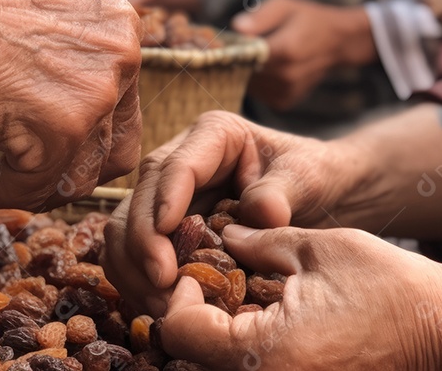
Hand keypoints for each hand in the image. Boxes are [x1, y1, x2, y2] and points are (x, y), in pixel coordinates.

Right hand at [0, 0, 141, 210]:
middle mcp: (120, 57)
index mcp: (119, 23)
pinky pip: (39, 187)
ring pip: (81, 174)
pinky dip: (4, 197)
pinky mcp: (60, 133)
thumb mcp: (39, 11)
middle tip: (33, 178)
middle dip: (72, 168)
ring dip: (36, 188)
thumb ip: (72, 48)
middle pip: (114, 143)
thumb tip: (75, 91)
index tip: (51, 143)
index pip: (124, 100)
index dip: (87, 132)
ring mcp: (95, 95)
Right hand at [101, 111, 358, 312]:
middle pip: (140, 198)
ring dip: (134, 268)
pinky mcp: (162, 229)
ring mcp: (165, 195)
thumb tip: (260, 211)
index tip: (165, 233)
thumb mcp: (308, 178)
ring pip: (124, 229)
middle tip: (164, 286)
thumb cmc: (313, 178)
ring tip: (164, 304)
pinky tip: (159, 306)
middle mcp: (179, 161)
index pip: (177, 165)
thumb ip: (284, 190)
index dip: (165, 199)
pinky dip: (136, 281)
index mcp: (214, 136)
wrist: (317, 197)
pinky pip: (131, 255)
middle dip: (144, 244)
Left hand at [158, 225, 441, 370]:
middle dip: (190, 317)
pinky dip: (239, 347)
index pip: (177, 330)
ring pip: (213, 368)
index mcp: (263, 354)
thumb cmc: (390, 288)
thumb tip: (220, 233)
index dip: (180, 293)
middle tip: (205, 282)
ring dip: (211, 336)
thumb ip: (257, 241)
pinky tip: (256, 318)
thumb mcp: (316, 249)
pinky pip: (248, 370)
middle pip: (188, 358)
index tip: (200, 267)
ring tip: (229, 299)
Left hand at [231, 0, 374, 109]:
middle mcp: (285, 76)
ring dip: (246, 72)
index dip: (230, 49)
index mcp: (284, 51)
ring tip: (258, 55)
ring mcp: (285, 91)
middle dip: (237, 60)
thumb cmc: (307, 18)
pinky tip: (268, 68)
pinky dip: (257, 82)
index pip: (243, 55)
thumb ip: (260, 16)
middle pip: (243, 71)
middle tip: (240, 46)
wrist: (338, 42)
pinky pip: (258, 93)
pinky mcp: (284, 102)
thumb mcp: (285, 5)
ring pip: (248, 84)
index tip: (222, 42)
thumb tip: (237, 27)